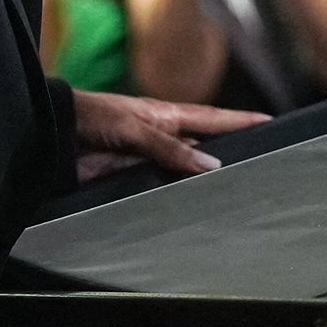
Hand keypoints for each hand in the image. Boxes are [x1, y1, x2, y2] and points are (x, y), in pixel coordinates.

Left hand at [72, 90, 267, 181]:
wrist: (55, 134)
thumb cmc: (92, 117)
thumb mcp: (134, 129)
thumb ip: (170, 149)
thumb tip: (210, 166)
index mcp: (167, 117)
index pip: (213, 120)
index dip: (241, 121)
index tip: (270, 122)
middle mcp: (163, 139)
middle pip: (204, 151)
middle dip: (231, 157)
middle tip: (264, 167)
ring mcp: (150, 161)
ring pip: (186, 174)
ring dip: (205, 184)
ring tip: (237, 196)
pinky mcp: (134, 181)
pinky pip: (164, 192)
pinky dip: (179, 199)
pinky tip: (194, 210)